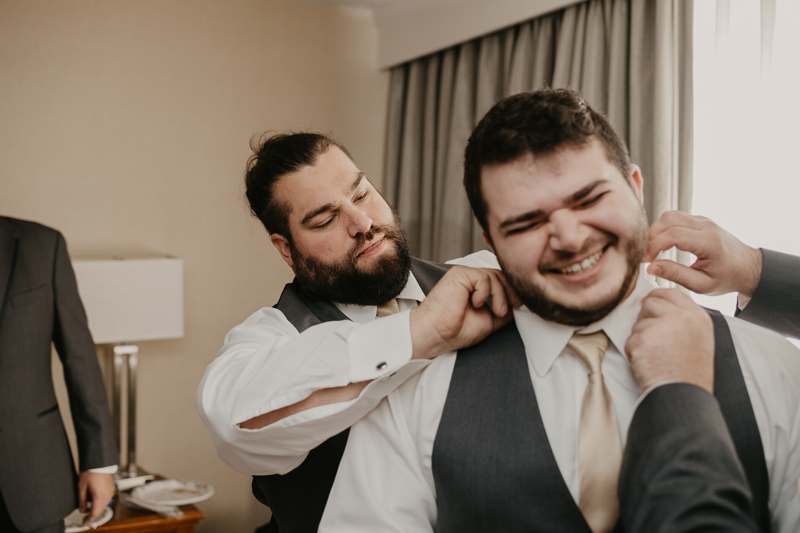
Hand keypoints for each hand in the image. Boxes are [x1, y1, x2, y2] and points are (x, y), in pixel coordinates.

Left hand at [78, 471, 113, 524]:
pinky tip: (95, 503)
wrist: (99, 463)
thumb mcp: (81, 487)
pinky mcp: (111, 489)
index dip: (89, 520)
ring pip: (104, 506)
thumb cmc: (91, 472)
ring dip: (97, 510)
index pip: (94, 513)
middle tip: (85, 518)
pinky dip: (101, 505)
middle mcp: (106, 495)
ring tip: (88, 510)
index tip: (84, 522)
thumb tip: (82, 510)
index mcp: (99, 496)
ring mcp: (110, 492)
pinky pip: (106, 501)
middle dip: (92, 516)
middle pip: (100, 511)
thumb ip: (81, 500)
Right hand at [410, 266, 519, 358]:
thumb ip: (504, 309)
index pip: (500, 281)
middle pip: (500, 275)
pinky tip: (476, 304)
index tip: (519, 305)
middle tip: (514, 307)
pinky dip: (485, 292)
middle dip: (511, 292)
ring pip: (494, 276)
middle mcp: (469, 280)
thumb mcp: (490, 320)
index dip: (512, 291)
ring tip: (497, 312)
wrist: (437, 334)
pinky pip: (483, 277)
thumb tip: (520, 304)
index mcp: (475, 289)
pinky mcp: (459, 274)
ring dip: (500, 296)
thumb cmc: (455, 330)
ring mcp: (464, 275)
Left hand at [625, 288, 713, 392]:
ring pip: (638, 323)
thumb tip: (657, 304)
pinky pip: (630, 340)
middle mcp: (681, 317)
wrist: (683, 395)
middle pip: (650, 303)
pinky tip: (649, 364)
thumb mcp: (698, 338)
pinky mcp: (643, 339)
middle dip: (646, 318)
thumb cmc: (689, 373)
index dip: (657, 297)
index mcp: (697, 316)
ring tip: (656, 357)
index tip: (650, 303)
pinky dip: (634, 353)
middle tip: (655, 341)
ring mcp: (661, 326)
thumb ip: (682, 319)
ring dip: (640, 338)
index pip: (671, 293)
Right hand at [643, 211, 761, 296]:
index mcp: (709, 242)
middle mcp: (706, 226)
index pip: (673, 235)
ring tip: (657, 250)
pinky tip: (666, 244)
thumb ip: (675, 275)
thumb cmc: (727, 278)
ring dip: (657, 231)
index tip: (648, 261)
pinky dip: (665, 229)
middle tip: (651, 256)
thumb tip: (652, 268)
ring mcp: (703, 221)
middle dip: (653, 237)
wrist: (747, 268)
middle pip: (668, 219)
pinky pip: (676, 217)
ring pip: (670, 215)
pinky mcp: (700, 221)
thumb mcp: (701, 285)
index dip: (654, 247)